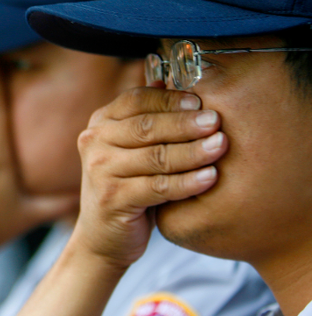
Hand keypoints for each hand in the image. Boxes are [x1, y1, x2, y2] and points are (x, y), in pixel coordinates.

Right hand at [73, 86, 227, 269]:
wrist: (103, 237)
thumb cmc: (126, 187)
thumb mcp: (130, 149)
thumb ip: (145, 117)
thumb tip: (167, 78)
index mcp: (100, 123)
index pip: (136, 100)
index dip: (170, 99)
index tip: (200, 101)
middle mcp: (94, 142)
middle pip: (146, 126)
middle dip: (186, 123)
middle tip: (216, 122)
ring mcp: (100, 170)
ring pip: (155, 156)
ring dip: (192, 151)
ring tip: (221, 147)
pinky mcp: (112, 199)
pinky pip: (158, 186)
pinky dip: (187, 182)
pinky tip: (210, 178)